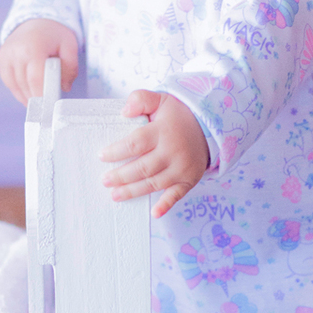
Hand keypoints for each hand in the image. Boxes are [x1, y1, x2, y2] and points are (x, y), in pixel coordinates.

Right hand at [0, 20, 78, 104]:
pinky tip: (29, 95)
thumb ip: (70, 67)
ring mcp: (6, 54)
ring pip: (15, 85)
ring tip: (40, 102)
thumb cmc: (55, 35)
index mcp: (34, 46)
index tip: (50, 107)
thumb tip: (64, 87)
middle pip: (25, 84)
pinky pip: (9, 81)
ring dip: (27, 96)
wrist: (37, 20)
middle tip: (48, 108)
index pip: (36, 78)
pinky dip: (19, 90)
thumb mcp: (70, 46)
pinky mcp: (2, 58)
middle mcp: (16, 50)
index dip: (42, 95)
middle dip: (37, 98)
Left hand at [99, 90, 209, 218]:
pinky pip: (178, 194)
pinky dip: (167, 205)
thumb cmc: (177, 115)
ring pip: (155, 183)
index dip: (117, 151)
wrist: (210, 126)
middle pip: (143, 167)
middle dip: (121, 176)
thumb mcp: (161, 99)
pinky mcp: (189, 179)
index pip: (136, 143)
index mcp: (163, 131)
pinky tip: (155, 213)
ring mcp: (182, 167)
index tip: (102, 156)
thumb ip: (141, 99)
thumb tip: (124, 111)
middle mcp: (173, 151)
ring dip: (134, 191)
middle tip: (105, 181)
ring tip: (115, 195)